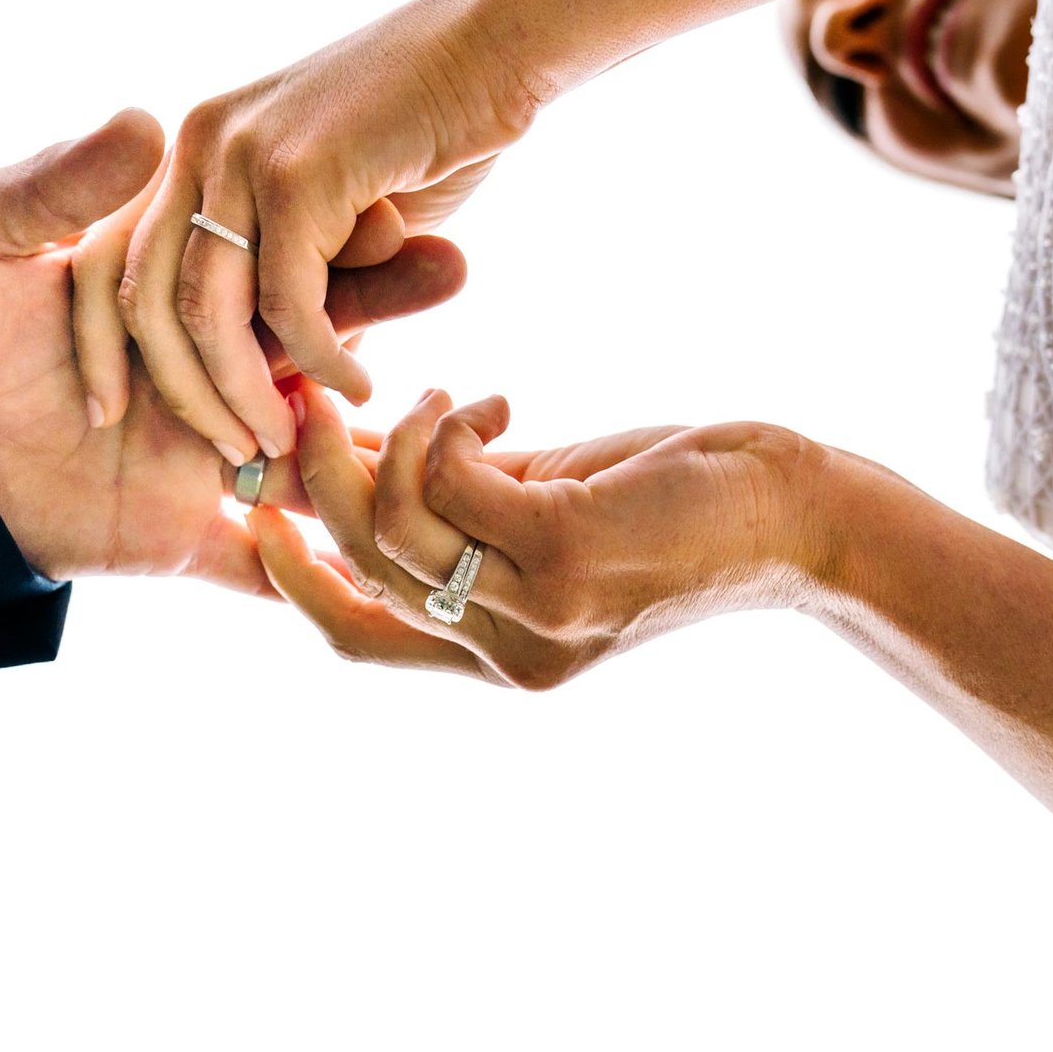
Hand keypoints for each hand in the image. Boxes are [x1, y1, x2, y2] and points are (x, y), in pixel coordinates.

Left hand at [0, 111, 463, 589]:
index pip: (266, 255)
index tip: (395, 202)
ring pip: (308, 438)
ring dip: (371, 425)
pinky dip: (323, 560)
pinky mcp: (181, 535)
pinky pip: (267, 558)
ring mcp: (196, 450)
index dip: (330, 230)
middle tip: (452, 267)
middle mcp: (195, 360)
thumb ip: (58, 180)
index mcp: (163, 282)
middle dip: (378, 304)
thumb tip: (151, 121)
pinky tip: (399, 535)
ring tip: (437, 388)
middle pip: (308, 333)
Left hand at [96, 0, 539, 465]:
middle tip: (236, 453)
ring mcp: (241, 153)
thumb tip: (272, 365)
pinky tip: (359, 385)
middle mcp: (198, 143)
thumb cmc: (431, 125)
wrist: (502, 40)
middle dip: (183, 393)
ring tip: (289, 437)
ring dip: (248, 393)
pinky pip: (290, 303)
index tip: (127, 417)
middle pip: (144, 299)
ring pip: (211, 312)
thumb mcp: (333, 203)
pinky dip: (323, 360)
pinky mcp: (299, 172)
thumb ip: (289, 268)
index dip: (110, 350)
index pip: (109, 263)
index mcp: (191, 146)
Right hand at [250, 383, 826, 686]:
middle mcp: (510, 654)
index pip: (355, 639)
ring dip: (394, 437)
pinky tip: (495, 398)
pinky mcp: (563, 552)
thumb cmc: (677, 501)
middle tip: (312, 399)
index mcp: (499, 657)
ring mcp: (536, 610)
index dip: (287, 578)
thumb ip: (454, 501)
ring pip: (391, 526)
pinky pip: (448, 482)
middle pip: (358, 574)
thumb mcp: (542, 509)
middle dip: (314, 481)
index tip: (255, 502)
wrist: (798, 516)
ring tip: (441, 394)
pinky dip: (450, 425)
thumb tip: (352, 453)